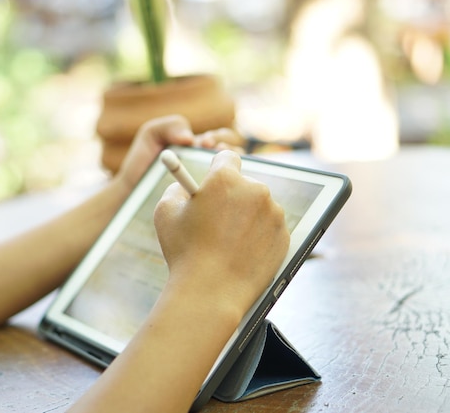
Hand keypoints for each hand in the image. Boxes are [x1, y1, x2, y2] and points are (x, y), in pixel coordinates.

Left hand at [115, 115, 244, 190]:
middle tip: (212, 154)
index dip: (221, 138)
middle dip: (228, 151)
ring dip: (233, 172)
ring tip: (216, 174)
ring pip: (237, 178)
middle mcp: (212, 165)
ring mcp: (212, 186)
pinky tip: (218, 196)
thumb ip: (169, 125)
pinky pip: (227, 199)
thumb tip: (190, 138)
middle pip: (237, 156)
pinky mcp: (210, 205)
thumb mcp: (151, 136)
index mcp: (203, 148)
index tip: (206, 143)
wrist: (131, 195)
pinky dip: (230, 194)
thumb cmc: (142, 164)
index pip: (226, 138)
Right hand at [154, 150, 289, 314]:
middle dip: (232, 196)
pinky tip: (241, 252)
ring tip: (227, 242)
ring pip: (259, 206)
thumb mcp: (166, 213)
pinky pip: (270, 227)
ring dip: (246, 216)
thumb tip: (186, 185)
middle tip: (217, 218)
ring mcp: (273, 214)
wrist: (211, 293)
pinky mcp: (284, 236)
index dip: (217, 168)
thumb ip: (176, 188)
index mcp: (225, 179)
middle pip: (244, 183)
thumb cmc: (185, 253)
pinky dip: (258, 236)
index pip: (227, 157)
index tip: (213, 179)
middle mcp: (255, 190)